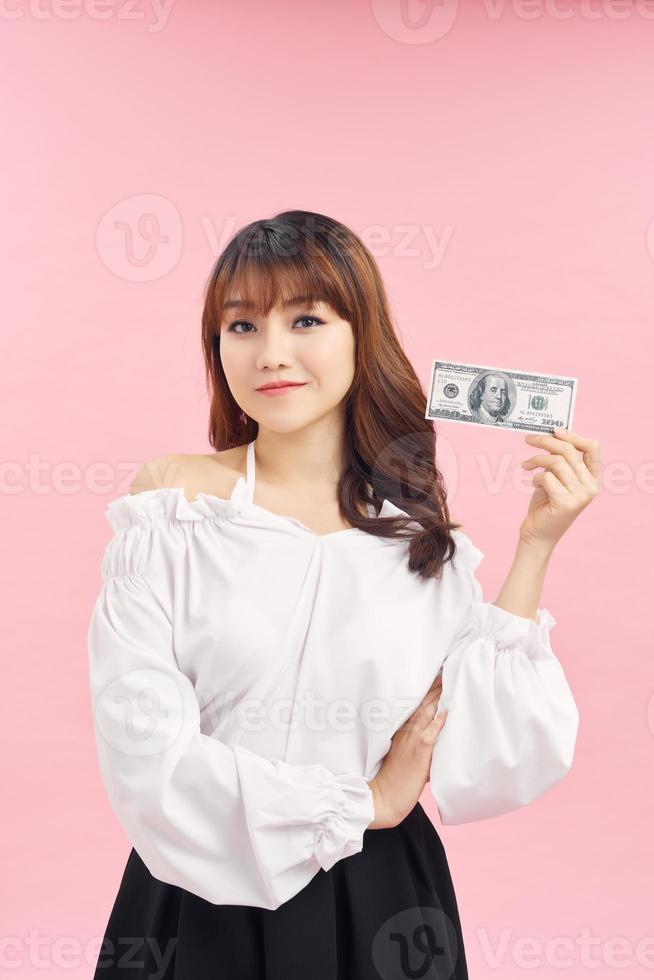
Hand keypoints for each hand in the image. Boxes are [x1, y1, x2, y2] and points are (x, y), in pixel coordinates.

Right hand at [367, 674, 447, 828]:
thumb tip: (437, 734)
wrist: (383, 799)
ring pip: (426, 712)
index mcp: (402, 731)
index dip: (427, 691)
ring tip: (448, 679)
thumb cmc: (395, 780)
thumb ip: (420, 743)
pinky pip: (430, 733)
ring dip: (438, 696)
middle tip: (446, 667)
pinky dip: (438, 721)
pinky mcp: (419, 752)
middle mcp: (406, 731)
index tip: (437, 675)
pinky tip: (447, 711)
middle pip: (422, 703)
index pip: (416, 705)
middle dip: (434, 686)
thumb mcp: (405, 756)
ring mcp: (412, 740)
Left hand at [519, 427, 601, 551]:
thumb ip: (559, 461)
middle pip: (570, 451)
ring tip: (526, 465)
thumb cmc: (546, 504)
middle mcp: (591, 487)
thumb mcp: (556, 478)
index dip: (574, 436)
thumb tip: (550, 435)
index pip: (593, 448)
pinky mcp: (566, 504)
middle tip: (528, 439)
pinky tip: (533, 483)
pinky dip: (536, 476)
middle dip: (546, 441)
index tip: (554, 430)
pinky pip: (547, 477)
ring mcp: (581, 496)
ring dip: (536, 459)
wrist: (537, 534)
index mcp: (592, 478)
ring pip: (557, 462)